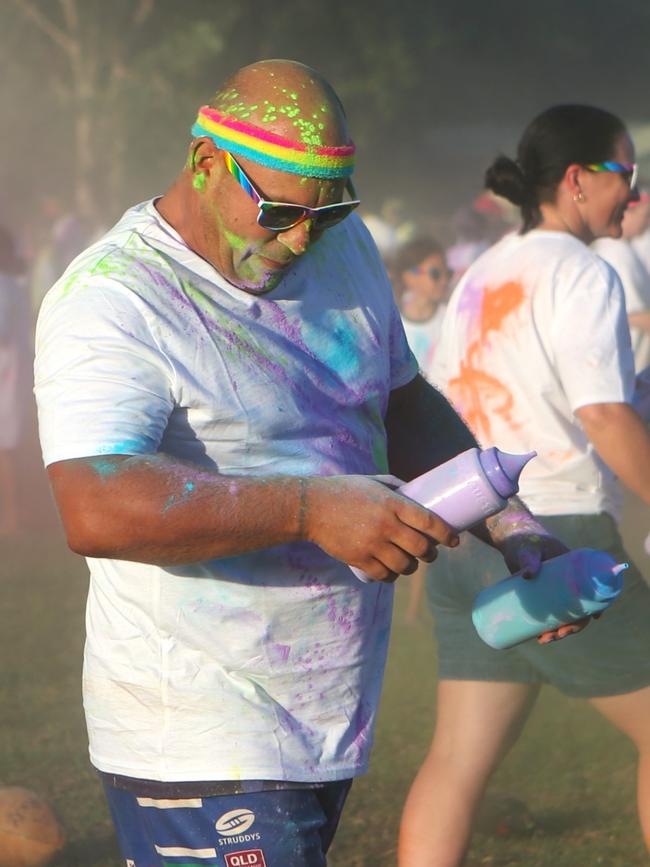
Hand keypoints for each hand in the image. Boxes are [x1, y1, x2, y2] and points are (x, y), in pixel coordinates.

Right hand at [304, 475, 458, 580]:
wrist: (311, 507)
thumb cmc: (345, 491)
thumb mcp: (373, 481)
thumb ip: (396, 487)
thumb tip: (418, 494)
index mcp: (393, 503)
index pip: (429, 522)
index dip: (446, 535)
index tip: (454, 541)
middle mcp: (386, 525)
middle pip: (421, 548)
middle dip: (430, 554)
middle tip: (430, 553)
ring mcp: (372, 544)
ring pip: (404, 565)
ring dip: (411, 567)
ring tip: (410, 563)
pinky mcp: (359, 559)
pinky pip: (384, 575)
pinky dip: (391, 576)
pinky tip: (392, 572)